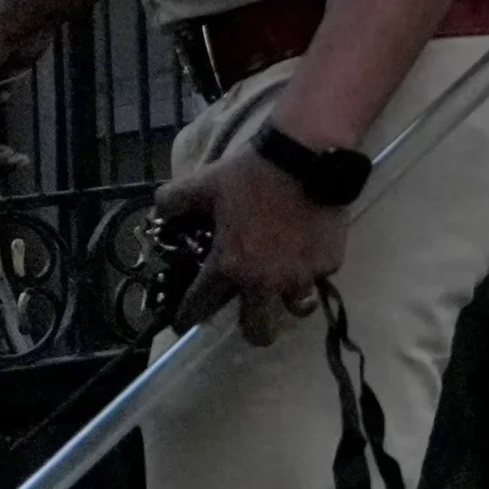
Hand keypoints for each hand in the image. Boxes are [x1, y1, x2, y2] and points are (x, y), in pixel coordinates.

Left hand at [152, 145, 349, 345]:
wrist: (307, 158)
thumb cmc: (252, 174)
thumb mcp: (203, 183)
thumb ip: (174, 201)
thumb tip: (159, 212)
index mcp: (229, 267)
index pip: (201, 307)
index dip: (187, 317)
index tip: (183, 322)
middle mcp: (265, 282)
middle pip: (259, 331)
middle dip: (253, 330)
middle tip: (251, 315)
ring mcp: (301, 276)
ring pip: (295, 307)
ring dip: (287, 300)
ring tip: (286, 283)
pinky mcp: (329, 264)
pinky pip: (317, 277)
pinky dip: (310, 269)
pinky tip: (307, 250)